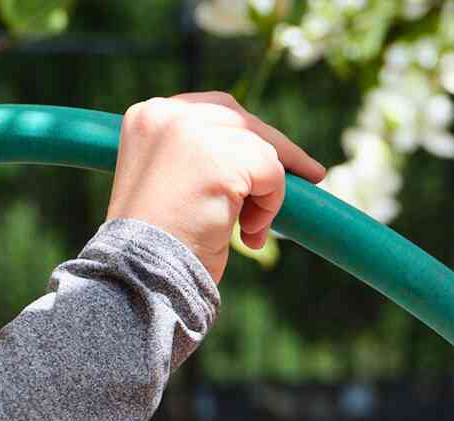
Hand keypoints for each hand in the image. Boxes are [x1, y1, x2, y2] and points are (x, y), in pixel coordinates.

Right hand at [106, 92, 325, 284]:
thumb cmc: (158, 247)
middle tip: (311, 175)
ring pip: (261, 148)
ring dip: (268, 194)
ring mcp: (191, 133)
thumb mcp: (171, 187)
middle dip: (277, 151)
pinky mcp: (219, 159)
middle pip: (241, 120)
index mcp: (149, 118)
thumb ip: (200, 161)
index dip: (248, 135)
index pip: (212, 111)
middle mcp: (166, 115)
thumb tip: (257, 161)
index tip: (278, 159)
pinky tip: (248, 235)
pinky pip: (271, 173)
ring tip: (249, 232)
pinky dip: (271, 206)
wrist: (142, 276)